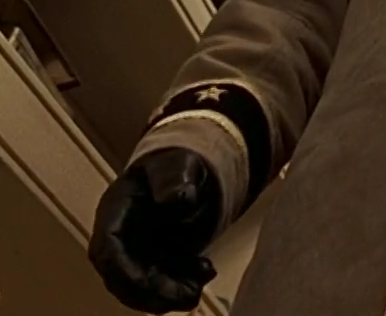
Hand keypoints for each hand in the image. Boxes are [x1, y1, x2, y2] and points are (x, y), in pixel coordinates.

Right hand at [88, 147, 221, 313]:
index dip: (124, 273)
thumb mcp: (177, 165)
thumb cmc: (175, 166)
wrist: (184, 176)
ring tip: (203, 279)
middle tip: (190, 294)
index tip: (149, 285)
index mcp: (114, 213)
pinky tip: (205, 271)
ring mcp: (135, 254)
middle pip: (122, 280)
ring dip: (171, 294)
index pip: (107, 251)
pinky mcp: (154, 264)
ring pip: (143, 289)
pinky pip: (162, 285)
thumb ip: (174, 180)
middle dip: (154, 294)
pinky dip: (182, 286)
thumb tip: (176, 200)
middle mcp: (119, 240)